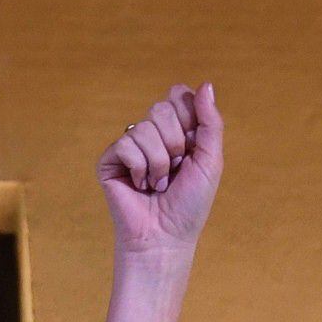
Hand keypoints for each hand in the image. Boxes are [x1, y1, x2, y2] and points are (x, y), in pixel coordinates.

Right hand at [96, 84, 223, 268]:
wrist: (166, 236)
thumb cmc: (190, 203)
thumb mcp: (211, 160)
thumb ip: (211, 122)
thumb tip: (206, 84)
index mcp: (177, 130)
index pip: (179, 96)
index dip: (189, 120)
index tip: (192, 149)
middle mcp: (152, 135)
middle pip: (161, 109)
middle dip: (175, 143)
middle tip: (175, 170)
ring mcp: (129, 147)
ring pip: (143, 128)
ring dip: (159, 162)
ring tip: (158, 183)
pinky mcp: (110, 161)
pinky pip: (125, 145)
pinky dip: (139, 168)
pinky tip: (140, 186)